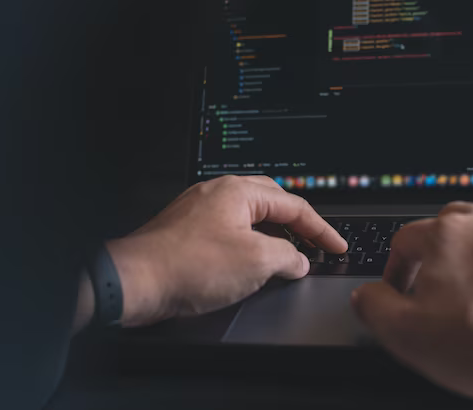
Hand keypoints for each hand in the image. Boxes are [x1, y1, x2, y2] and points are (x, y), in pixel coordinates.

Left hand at [106, 176, 346, 327]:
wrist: (136, 282)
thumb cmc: (187, 265)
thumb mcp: (256, 261)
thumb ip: (287, 256)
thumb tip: (297, 260)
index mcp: (238, 191)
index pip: (294, 205)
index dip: (321, 229)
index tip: (336, 246)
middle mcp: (217, 193)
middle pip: (272, 203)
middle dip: (297, 225)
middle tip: (314, 245)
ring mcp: (200, 211)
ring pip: (249, 218)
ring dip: (272, 237)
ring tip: (286, 259)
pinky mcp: (188, 231)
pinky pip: (229, 232)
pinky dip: (249, 245)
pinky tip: (251, 265)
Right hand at [351, 202, 472, 398]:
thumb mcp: (405, 333)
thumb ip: (374, 307)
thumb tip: (366, 296)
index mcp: (443, 235)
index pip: (404, 241)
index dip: (395, 271)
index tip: (398, 292)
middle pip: (445, 227)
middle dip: (433, 255)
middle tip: (435, 289)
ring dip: (471, 258)